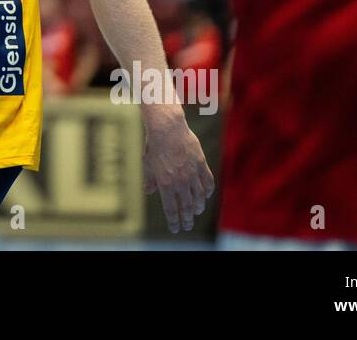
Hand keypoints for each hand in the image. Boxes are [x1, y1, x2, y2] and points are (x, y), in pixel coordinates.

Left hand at [142, 105, 215, 233]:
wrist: (167, 128)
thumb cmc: (154, 146)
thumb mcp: (148, 164)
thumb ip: (150, 180)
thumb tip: (149, 191)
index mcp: (165, 184)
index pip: (171, 209)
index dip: (174, 221)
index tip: (176, 229)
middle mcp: (180, 181)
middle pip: (186, 206)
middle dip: (187, 219)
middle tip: (188, 225)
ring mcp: (192, 173)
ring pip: (199, 196)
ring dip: (198, 206)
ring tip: (197, 211)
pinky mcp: (201, 164)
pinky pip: (208, 181)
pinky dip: (208, 191)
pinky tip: (206, 195)